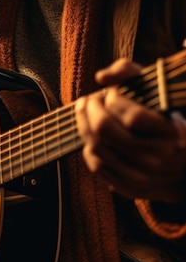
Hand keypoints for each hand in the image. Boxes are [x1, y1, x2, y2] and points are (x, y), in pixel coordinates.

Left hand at [75, 58, 185, 202]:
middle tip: (89, 101)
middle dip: (90, 110)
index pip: (132, 115)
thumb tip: (101, 77)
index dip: (113, 99)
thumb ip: (131, 73)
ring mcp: (142, 175)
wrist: (185, 169)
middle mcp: (157, 157)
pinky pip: (97, 166)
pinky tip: (93, 137)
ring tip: (88, 115)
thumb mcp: (159, 92)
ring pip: (96, 148)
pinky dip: (89, 148)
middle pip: (106, 131)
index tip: (110, 92)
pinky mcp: (129, 188)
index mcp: (171, 132)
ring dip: (85, 126)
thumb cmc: (167, 121)